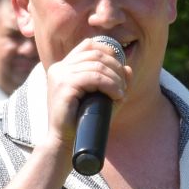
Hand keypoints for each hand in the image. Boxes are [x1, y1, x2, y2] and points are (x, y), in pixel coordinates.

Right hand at [41, 36, 129, 150]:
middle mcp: (60, 68)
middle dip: (116, 67)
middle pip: (95, 53)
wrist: (64, 143)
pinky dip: (110, 85)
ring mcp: (60, 75)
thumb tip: (128, 68)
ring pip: (97, 65)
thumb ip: (114, 83)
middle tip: (124, 85)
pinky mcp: (64, 86)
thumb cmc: (83, 122)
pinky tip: (117, 95)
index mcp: (64, 67)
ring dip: (115, 78)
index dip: (108, 51)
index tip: (120, 70)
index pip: (88, 45)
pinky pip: (94, 78)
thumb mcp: (102, 98)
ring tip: (121, 93)